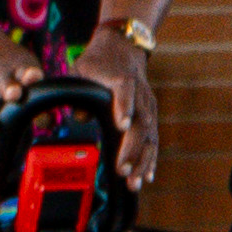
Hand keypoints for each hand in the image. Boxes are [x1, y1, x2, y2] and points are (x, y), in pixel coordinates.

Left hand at [92, 42, 163, 194]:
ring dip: (142, 160)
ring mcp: (149, 107)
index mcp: (122, 79)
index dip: (124, 107)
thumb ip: (78, 89)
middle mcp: (140, 95)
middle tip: (121, 170)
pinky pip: (153, 140)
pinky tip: (147, 177)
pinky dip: (151, 159)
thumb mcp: (80, 69)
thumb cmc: (97, 62)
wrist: (123, 48)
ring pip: (149, 136)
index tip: (121, 125)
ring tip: (134, 182)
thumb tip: (81, 116)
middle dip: (132, 148)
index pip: (125, 92)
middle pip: (141, 122)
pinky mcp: (151, 117)